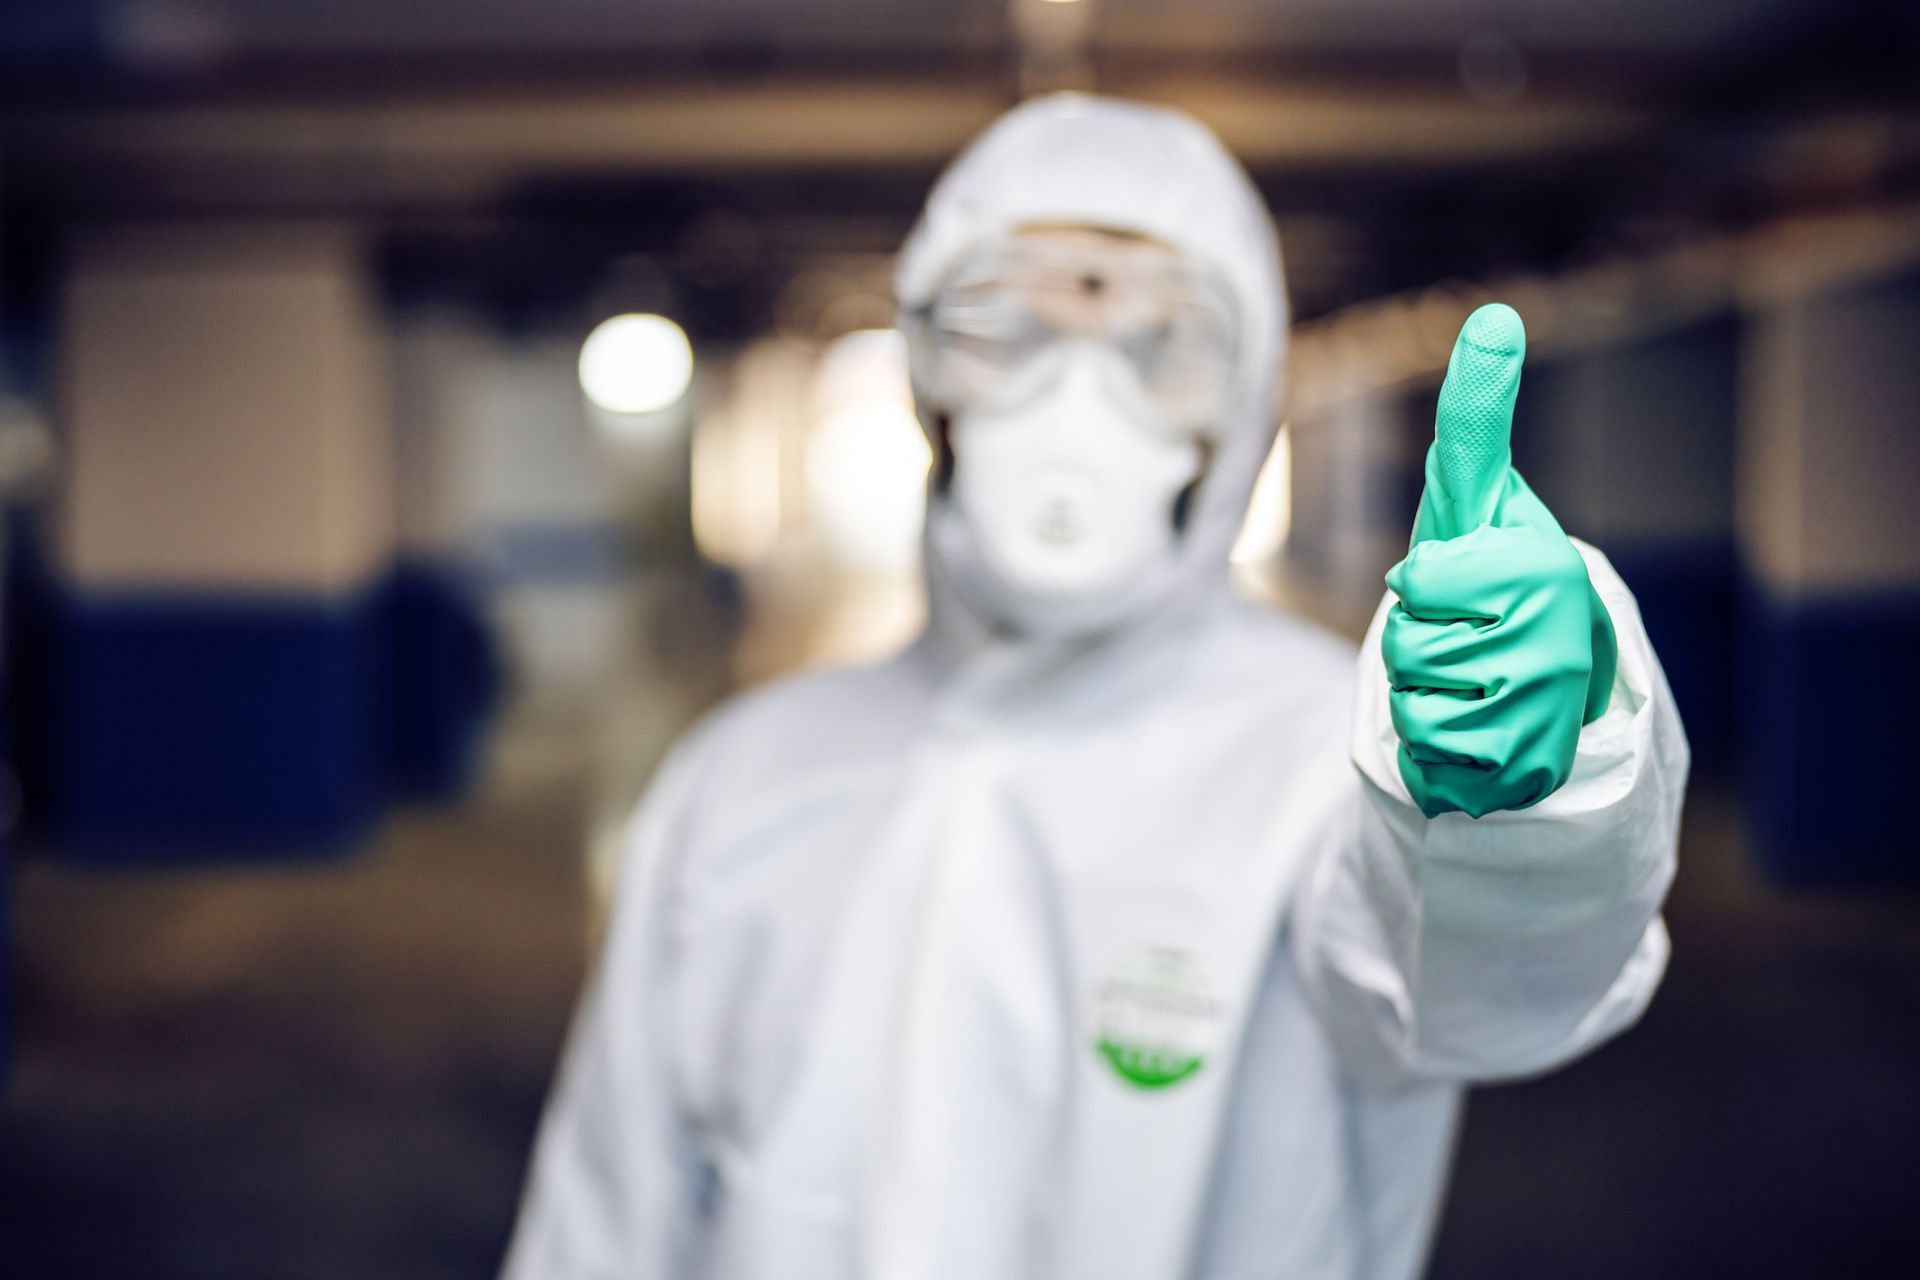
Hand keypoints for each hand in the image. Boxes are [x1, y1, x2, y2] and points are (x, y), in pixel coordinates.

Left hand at [1382, 303, 1617, 818]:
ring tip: (1471, 682)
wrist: (1546, 683)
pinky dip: (1431, 747)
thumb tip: (1493, 315)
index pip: (1416, 583)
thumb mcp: (1477, 497)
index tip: (1456, 584)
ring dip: (1420, 695)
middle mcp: (1556, 639)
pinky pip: (1426, 755)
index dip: (1421, 586)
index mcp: (1540, 566)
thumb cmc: (1493, 576)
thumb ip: (1477, 417)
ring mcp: (1545, 710)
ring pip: (1410, 702)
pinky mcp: (1525, 769)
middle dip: (1412, 643)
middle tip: (1463, 638)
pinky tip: (1474, 729)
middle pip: (1403, 644)